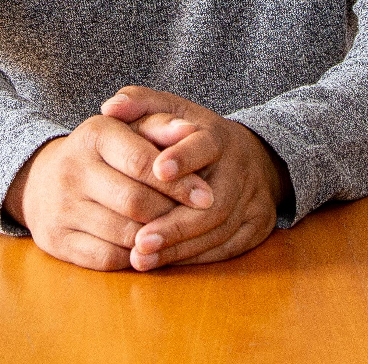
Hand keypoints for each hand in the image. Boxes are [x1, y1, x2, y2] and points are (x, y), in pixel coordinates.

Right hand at [4, 113, 213, 270]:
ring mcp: (61, 207)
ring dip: (156, 237)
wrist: (42, 181)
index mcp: (93, 134)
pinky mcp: (56, 241)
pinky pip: (107, 259)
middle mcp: (72, 169)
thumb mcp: (127, 128)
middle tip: (198, 220)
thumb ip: (160, 126)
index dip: (178, 181)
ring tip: (177, 233)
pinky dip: (134, 257)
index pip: (142, 161)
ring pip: (124, 233)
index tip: (206, 196)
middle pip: (135, 202)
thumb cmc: (101, 153)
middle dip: (172, 212)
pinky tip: (148, 247)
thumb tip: (190, 130)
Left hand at [101, 86, 291, 270]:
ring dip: (179, 247)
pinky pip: (225, 249)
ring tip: (140, 258)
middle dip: (176, 224)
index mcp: (219, 135)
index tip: (157, 170)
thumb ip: (139, 103)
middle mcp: (241, 168)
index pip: (205, 146)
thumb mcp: (171, 110)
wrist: (250, 156)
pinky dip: (192, 258)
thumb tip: (109, 108)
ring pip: (219, 231)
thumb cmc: (193, 134)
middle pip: (215, 202)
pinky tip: (163, 262)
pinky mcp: (258, 227)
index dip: (184, 158)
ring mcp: (254, 199)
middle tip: (140, 240)